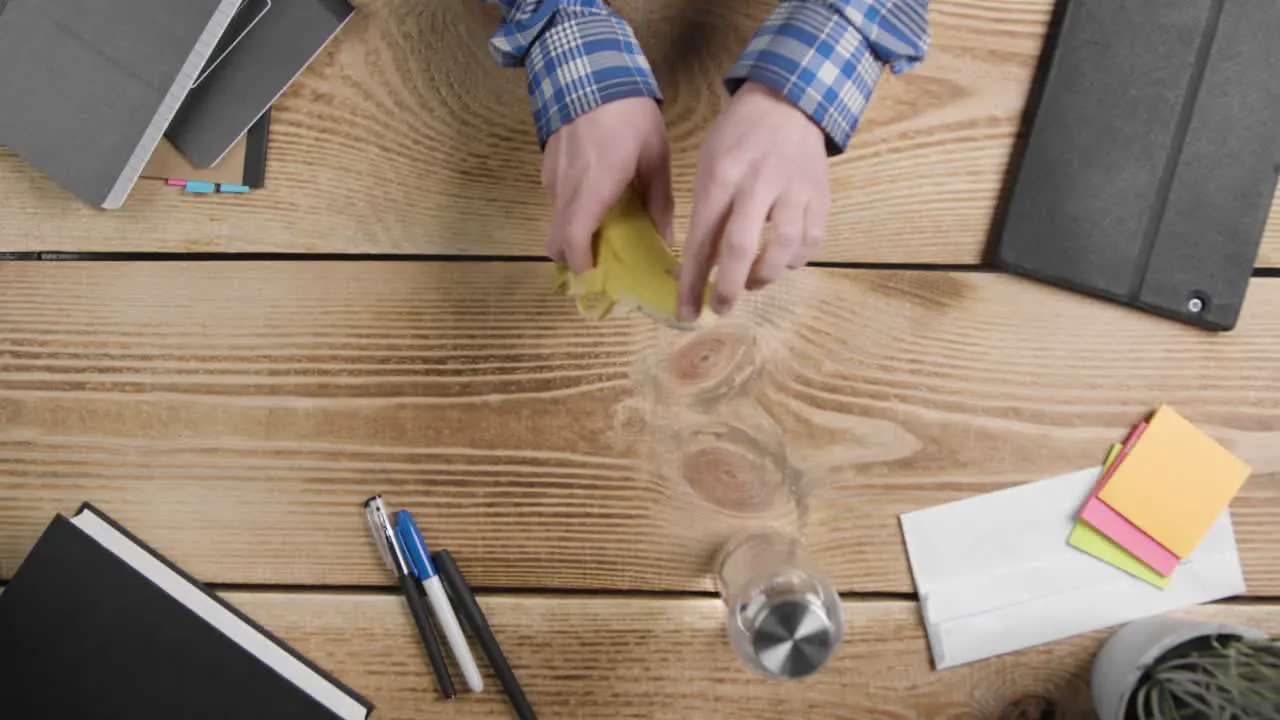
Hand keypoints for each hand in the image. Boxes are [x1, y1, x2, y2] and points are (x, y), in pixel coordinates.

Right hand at [542, 98, 673, 272]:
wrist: (590, 69)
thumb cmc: (629, 114)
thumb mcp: (655, 157)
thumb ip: (659, 202)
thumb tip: (665, 239)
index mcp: (593, 191)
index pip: (573, 242)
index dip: (583, 266)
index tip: (600, 276)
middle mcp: (565, 189)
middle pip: (555, 241)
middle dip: (575, 257)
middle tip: (604, 257)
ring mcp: (552, 176)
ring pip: (556, 220)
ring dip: (574, 231)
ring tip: (605, 222)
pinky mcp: (547, 163)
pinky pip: (556, 198)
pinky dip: (571, 208)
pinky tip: (595, 193)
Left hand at [678, 82, 829, 320]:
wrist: (788, 102)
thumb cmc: (738, 137)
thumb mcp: (709, 163)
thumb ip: (706, 212)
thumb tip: (700, 267)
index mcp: (722, 175)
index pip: (702, 237)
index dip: (693, 280)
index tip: (686, 310)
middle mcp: (758, 183)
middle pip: (741, 248)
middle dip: (728, 288)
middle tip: (720, 306)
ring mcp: (794, 189)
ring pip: (783, 249)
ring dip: (764, 276)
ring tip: (752, 281)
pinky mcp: (821, 195)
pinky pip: (811, 241)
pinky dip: (795, 260)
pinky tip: (782, 260)